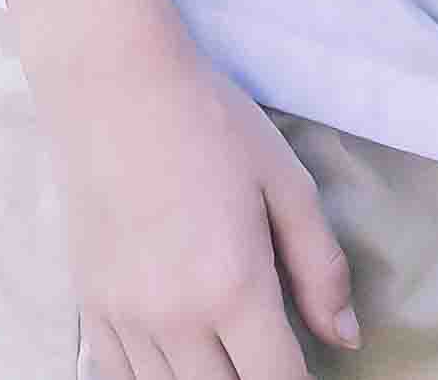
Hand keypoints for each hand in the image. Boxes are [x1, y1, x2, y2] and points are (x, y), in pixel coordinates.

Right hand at [40, 31, 356, 379]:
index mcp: (234, 289)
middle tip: (271, 356)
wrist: (116, 87)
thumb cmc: (211, 125)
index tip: (308, 372)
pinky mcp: (91, 307)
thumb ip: (322, 269)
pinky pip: (120, 379)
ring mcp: (125, 318)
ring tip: (231, 358)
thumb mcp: (287, 184)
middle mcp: (175, 319)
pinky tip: (178, 363)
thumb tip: (346, 338)